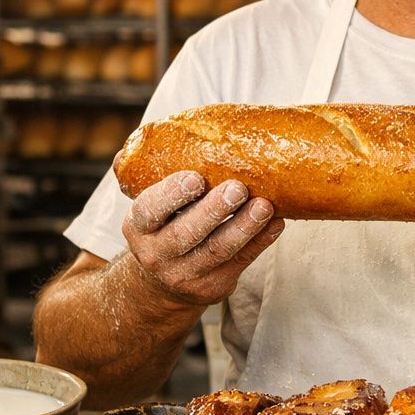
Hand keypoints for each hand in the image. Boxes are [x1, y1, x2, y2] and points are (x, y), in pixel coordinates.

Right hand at [120, 170, 283, 305]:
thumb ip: (169, 183)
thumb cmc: (165, 228)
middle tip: (237, 188)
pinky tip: (276, 223)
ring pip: (217, 250)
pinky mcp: (213, 286)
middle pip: (186, 233)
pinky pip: (240, 261)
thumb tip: (202, 129)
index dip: (172, 195)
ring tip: (264, 205)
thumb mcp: (153, 210)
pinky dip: (260, 242)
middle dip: (213, 210)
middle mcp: (157, 253)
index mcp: (139, 226)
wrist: (162, 284)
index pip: (150, 211)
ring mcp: (185, 274)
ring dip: (244, 226)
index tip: (195, 178)